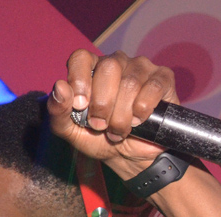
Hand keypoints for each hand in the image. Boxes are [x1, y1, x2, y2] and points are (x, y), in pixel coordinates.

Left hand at [47, 49, 179, 177]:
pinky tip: (139, 120)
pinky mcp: (162, 78)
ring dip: (122, 115)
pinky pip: (153, 86)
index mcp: (90, 70)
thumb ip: (58, 111)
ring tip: (118, 130)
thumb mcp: (70, 131)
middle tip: (100, 125)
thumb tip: (60, 86)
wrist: (128, 156)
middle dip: (102, 104)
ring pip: (130, 82)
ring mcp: (140, 68)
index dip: (80, 80)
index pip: (81, 57)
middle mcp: (115, 63)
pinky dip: (143, 109)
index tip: (80, 105)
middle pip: (108, 68)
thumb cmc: (97, 139)